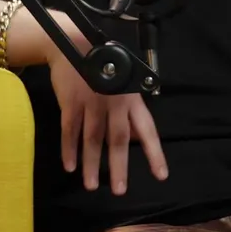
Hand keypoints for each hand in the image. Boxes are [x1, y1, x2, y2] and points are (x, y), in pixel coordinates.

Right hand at [46, 27, 167, 195]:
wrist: (74, 41)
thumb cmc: (102, 65)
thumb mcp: (123, 84)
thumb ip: (129, 111)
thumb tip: (134, 138)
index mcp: (131, 98)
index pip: (146, 129)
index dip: (154, 153)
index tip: (161, 175)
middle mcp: (114, 103)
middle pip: (118, 140)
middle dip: (119, 167)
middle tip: (120, 190)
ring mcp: (91, 103)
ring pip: (92, 139)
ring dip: (92, 165)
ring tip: (91, 185)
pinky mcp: (71, 102)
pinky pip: (70, 131)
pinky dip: (69, 150)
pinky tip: (71, 166)